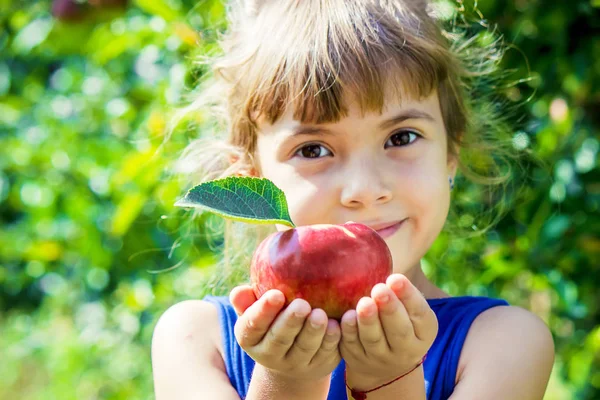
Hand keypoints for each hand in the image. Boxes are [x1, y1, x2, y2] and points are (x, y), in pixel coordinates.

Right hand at [230, 285, 341, 382]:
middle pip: (279, 339)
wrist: (290, 354)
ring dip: (313, 331)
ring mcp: (295, 363)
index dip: (263, 311)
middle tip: (301, 305)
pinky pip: (325, 354)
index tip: (276, 294)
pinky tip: (336, 326)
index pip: (252, 326)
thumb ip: (247, 300)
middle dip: (290, 322)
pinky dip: (331, 340)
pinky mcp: (318, 365)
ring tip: (320, 315)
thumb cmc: (271, 319)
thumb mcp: (256, 310)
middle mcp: (270, 354)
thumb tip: (239, 292)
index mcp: (250, 338)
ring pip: (304, 348)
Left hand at [339, 274, 437, 388]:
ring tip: (364, 303)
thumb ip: (401, 289)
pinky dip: (349, 331)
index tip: (395, 278)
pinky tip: (346, 317)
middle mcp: (406, 349)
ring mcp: (381, 358)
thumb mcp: (409, 309)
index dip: (408, 296)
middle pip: (399, 330)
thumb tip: (385, 251)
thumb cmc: (398, 320)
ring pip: (374, 340)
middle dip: (389, 309)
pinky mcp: (358, 360)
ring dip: (368, 321)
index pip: (420, 313)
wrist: (383, 363)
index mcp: (424, 331)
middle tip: (379, 289)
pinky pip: (353, 346)